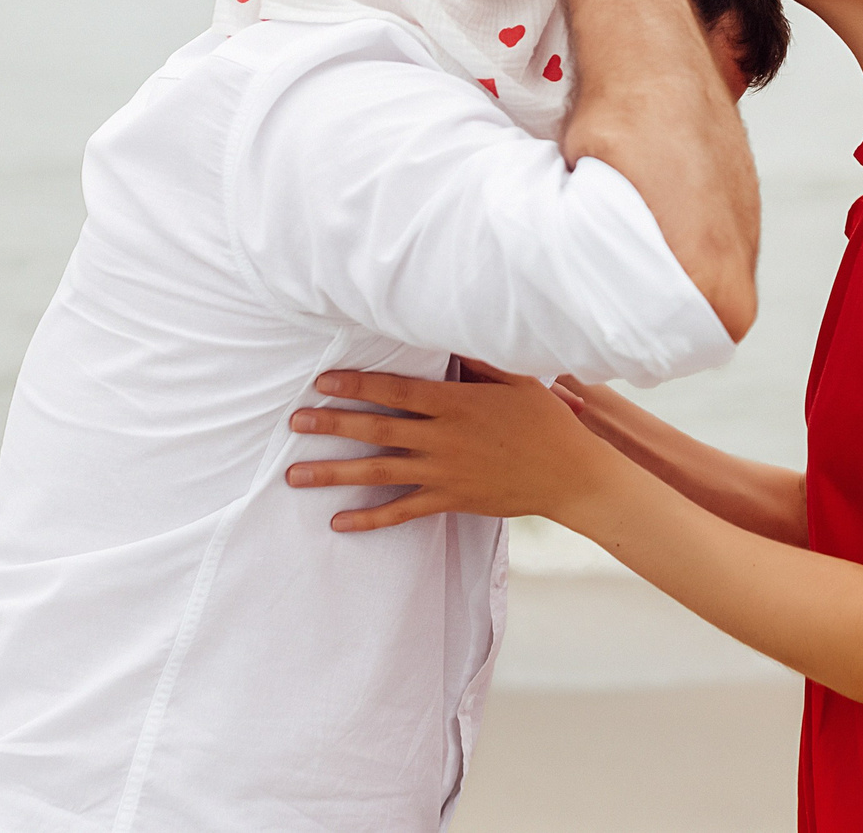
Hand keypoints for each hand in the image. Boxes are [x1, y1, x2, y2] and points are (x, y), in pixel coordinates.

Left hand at [284, 365, 618, 531]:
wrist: (568, 474)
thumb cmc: (544, 420)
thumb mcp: (516, 379)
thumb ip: (477, 361)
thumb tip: (447, 339)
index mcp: (455, 404)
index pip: (396, 391)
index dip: (357, 385)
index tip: (323, 382)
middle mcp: (442, 439)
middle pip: (376, 430)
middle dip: (331, 424)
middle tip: (294, 422)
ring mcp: (443, 473)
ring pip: (378, 473)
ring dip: (334, 473)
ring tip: (295, 474)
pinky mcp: (449, 500)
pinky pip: (402, 511)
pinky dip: (369, 519)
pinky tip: (338, 522)